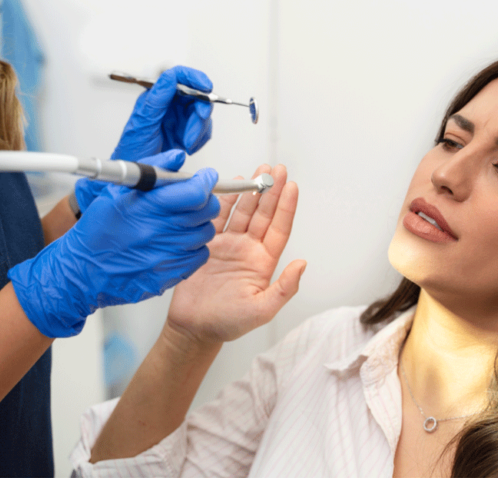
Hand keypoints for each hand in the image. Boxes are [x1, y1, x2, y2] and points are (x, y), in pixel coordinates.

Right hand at [9, 150, 220, 337]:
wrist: (81, 271)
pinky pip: (199, 256)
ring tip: (180, 223)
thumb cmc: (97, 230)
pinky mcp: (169, 275)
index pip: (195, 192)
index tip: (206, 177)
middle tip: (195, 199)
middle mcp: (159, 232)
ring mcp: (166, 256)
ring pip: (206, 233)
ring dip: (198, 225)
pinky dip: (194, 248)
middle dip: (206, 200)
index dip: (206, 181)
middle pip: (206, 212)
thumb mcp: (117, 192)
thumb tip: (177, 157)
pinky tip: (177, 243)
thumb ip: (153, 171)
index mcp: (146, 208)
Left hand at [74, 66, 212, 212]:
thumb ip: (157, 99)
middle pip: (196, 96)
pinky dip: (200, 140)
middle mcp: (169, 105)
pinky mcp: (187, 132)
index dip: (194, 78)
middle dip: (200, 112)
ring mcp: (179, 118)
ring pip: (202, 114)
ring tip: (185, 144)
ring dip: (198, 130)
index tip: (206, 87)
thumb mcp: (143, 123)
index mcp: (157, 97)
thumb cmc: (132, 149)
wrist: (135, 175)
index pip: (178, 77)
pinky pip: (204, 130)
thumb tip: (169, 78)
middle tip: (194, 128)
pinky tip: (187, 147)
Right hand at [165, 164, 305, 346]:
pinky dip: (224, 202)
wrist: (194, 328)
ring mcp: (229, 245)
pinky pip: (218, 218)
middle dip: (271, 190)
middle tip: (278, 169)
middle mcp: (248, 249)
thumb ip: (284, 288)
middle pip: (263, 214)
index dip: (286, 207)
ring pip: (242, 212)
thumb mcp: (262, 310)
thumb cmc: (229, 323)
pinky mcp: (208, 244)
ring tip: (260, 170)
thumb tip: (302, 264)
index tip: (293, 186)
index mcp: (264, 262)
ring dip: (251, 191)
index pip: (279, 228)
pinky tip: (232, 185)